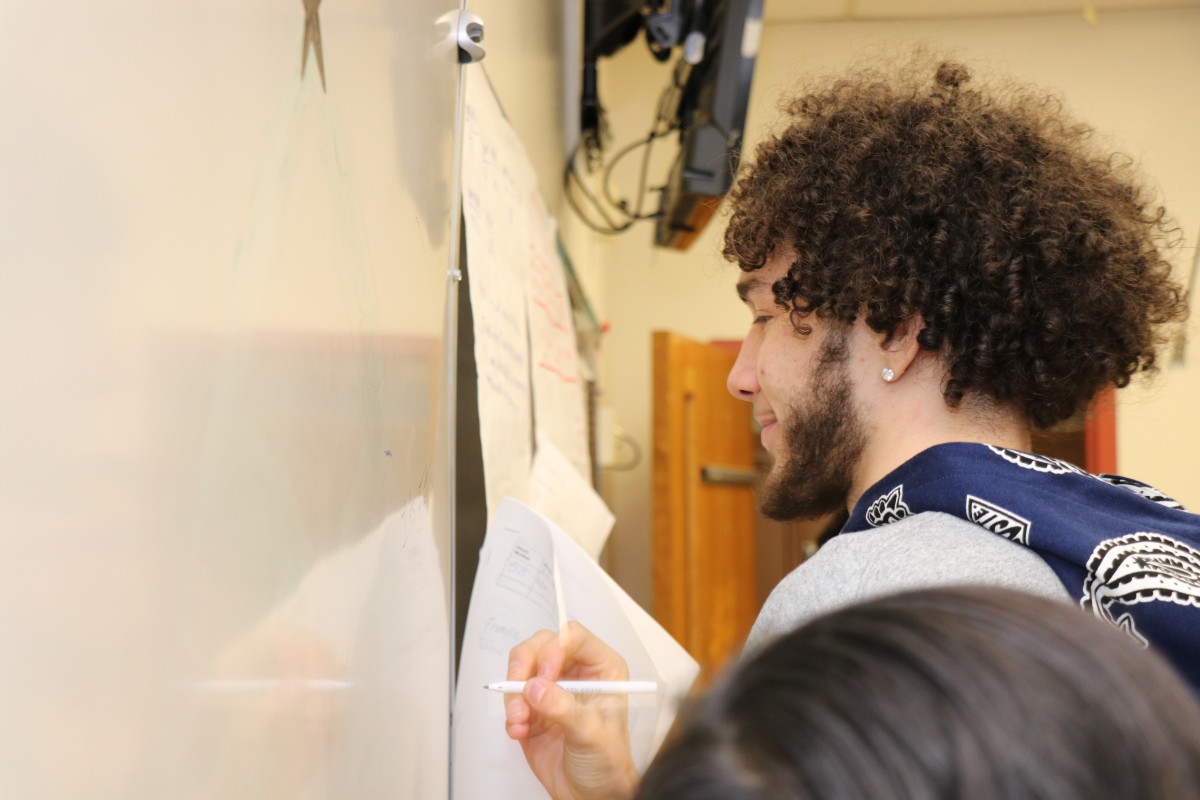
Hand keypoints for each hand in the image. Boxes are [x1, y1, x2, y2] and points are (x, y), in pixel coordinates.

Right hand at [504, 621, 638, 799]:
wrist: (591, 795)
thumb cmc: (608, 763)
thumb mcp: (591, 734)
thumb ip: (564, 708)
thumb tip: (536, 687)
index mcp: (601, 669)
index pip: (573, 637)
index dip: (555, 648)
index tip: (545, 674)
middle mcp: (575, 672)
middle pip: (541, 645)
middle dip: (525, 665)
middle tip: (519, 688)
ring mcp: (552, 688)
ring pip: (522, 668)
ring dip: (514, 693)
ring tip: (519, 721)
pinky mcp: (532, 707)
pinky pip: (512, 696)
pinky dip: (510, 712)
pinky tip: (519, 732)